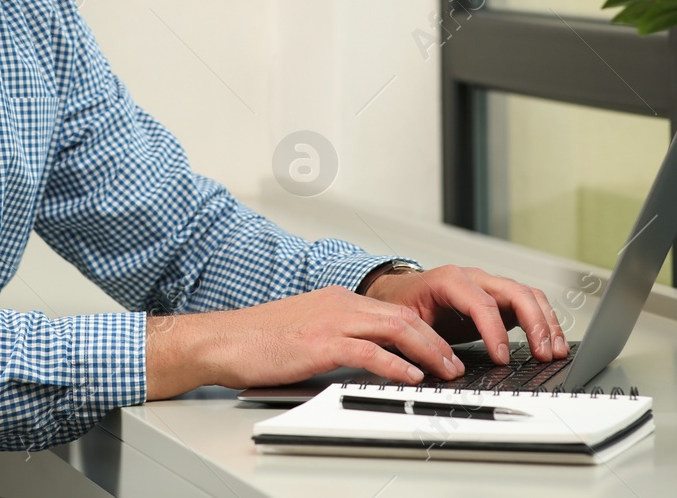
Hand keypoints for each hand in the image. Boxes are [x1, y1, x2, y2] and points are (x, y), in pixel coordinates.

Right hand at [143, 286, 467, 400]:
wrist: (222, 340)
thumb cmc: (255, 341)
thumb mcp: (304, 332)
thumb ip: (335, 338)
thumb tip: (363, 359)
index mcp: (335, 300)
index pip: (391, 310)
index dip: (423, 330)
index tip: (440, 350)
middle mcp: (338, 304)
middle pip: (402, 315)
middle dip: (436, 340)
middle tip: (454, 363)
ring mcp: (330, 321)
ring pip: (394, 328)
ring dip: (427, 351)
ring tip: (444, 371)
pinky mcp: (320, 343)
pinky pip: (369, 351)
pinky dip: (396, 364)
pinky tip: (410, 377)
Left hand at [362, 264, 567, 365]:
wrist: (400, 291)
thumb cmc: (403, 304)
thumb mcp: (405, 322)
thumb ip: (424, 341)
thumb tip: (446, 367)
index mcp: (448, 280)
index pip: (481, 302)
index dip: (495, 331)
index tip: (502, 358)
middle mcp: (474, 278)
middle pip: (515, 292)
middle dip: (534, 323)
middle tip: (543, 354)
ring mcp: (489, 286)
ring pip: (528, 295)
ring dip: (546, 322)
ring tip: (556, 351)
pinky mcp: (498, 298)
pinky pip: (528, 303)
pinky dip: (544, 321)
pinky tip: (551, 343)